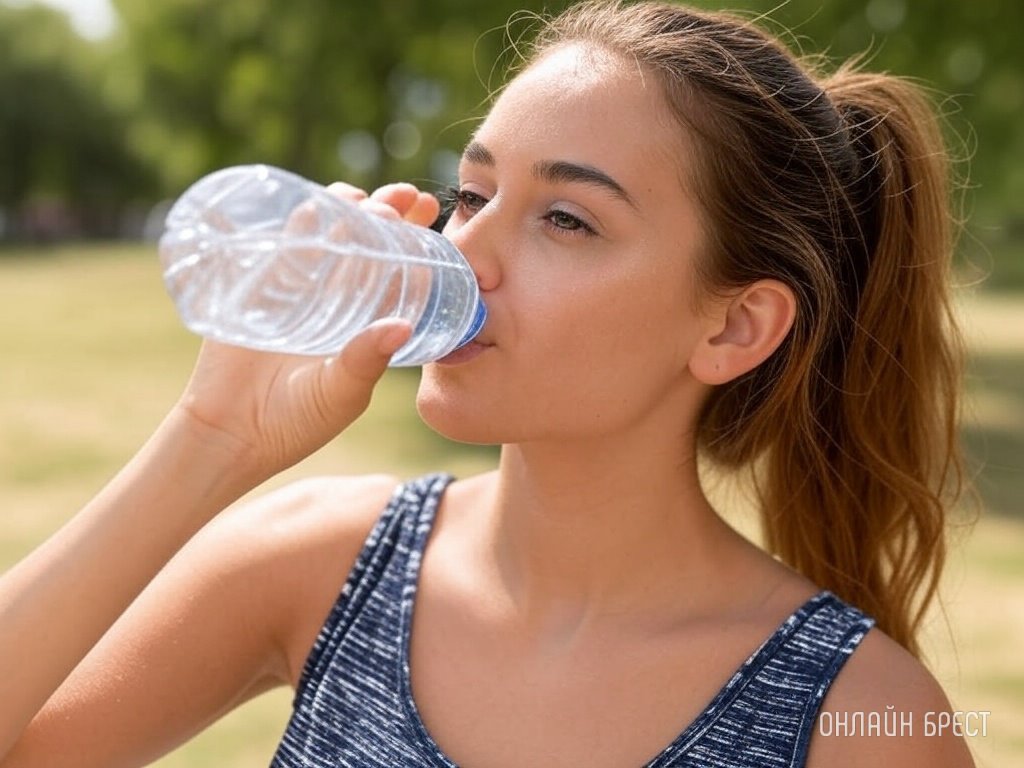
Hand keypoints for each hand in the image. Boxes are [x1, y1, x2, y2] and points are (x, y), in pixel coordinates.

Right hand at [171, 180, 440, 477]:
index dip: (414, 239)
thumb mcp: (342, 393)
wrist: (229, 434)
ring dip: (345, 210)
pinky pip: (276, 246)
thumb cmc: (296, 423)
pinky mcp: (255, 288)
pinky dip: (294, 224)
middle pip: (366, 242)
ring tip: (365, 198)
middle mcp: (334, 300)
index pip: (397, 269)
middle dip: (387, 213)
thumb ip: (367, 360)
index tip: (429, 211)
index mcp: (364, 322)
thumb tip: (404, 328)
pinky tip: (313, 207)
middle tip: (405, 198)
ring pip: (325, 235)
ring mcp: (295, 290)